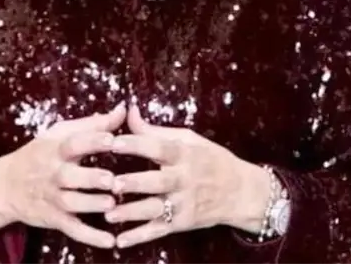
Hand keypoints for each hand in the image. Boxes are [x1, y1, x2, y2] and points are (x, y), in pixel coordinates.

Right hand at [0, 103, 125, 247]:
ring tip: (112, 204)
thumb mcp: (60, 134)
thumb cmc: (42, 154)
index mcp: (56, 149)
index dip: (92, 141)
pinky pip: (72, 229)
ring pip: (71, 204)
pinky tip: (110, 242)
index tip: (112, 138)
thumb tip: (123, 109)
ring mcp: (52, 198)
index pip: (73, 143)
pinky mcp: (54, 219)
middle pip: (70, 176)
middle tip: (111, 179)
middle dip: (90, 178)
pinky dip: (90, 237)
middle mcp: (53, 174)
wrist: (6, 185)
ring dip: (91, 205)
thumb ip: (93, 124)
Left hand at [104, 105, 269, 247]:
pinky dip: (140, 237)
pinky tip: (120, 241)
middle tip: (112, 183)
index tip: (114, 142)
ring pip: (156, 209)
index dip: (137, 145)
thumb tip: (128, 110)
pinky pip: (158, 230)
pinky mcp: (182, 223)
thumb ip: (154, 130)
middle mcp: (185, 179)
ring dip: (132, 213)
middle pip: (159, 181)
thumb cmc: (210, 160)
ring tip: (109, 215)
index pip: (160, 148)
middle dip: (136, 183)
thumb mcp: (188, 140)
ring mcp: (184, 204)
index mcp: (185, 154)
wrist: (241, 192)